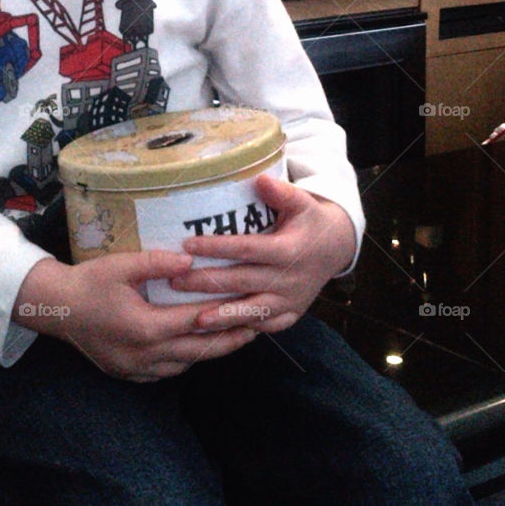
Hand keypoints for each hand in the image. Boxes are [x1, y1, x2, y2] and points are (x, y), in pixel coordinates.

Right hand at [14, 251, 257, 381]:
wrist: (56, 309)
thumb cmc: (89, 282)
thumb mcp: (121, 265)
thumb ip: (157, 262)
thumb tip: (192, 260)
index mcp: (146, 328)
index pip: (197, 321)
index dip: (226, 313)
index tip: (250, 305)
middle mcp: (146, 355)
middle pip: (199, 350)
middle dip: (230, 339)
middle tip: (257, 327)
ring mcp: (138, 369)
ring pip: (186, 363)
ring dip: (211, 350)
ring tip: (234, 335)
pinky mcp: (130, 374)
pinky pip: (168, 371)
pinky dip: (187, 358)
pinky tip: (197, 346)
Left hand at [173, 175, 356, 334]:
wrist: (336, 248)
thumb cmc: (309, 220)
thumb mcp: (302, 202)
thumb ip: (281, 193)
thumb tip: (259, 179)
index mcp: (288, 250)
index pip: (247, 249)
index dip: (218, 247)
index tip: (188, 244)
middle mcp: (289, 279)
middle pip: (242, 282)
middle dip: (208, 283)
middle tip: (175, 282)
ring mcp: (290, 301)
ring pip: (252, 311)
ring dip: (222, 316)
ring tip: (193, 318)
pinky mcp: (291, 315)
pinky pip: (265, 326)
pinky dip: (242, 330)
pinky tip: (219, 332)